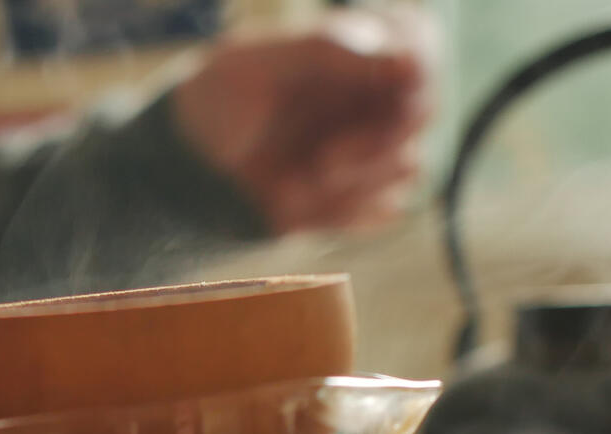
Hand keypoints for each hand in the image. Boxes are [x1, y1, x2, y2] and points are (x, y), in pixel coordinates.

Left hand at [173, 5, 434, 234]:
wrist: (188, 170)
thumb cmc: (217, 100)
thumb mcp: (259, 64)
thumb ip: (329, 51)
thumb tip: (403, 58)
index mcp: (356, 49)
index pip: (421, 46)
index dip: (416, 68)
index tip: (388, 90)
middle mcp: (372, 97)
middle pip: (422, 113)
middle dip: (376, 141)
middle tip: (324, 160)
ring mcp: (370, 148)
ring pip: (408, 165)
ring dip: (356, 180)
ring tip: (302, 179)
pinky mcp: (360, 196)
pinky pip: (385, 209)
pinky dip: (347, 210)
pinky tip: (304, 202)